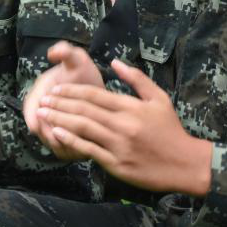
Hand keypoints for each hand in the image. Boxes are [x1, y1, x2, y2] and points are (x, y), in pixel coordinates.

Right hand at [23, 41, 104, 158]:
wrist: (92, 87)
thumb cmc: (80, 72)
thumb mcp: (75, 59)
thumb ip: (66, 53)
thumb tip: (54, 52)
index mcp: (38, 95)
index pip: (30, 112)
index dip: (34, 119)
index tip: (40, 124)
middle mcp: (42, 115)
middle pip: (42, 132)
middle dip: (52, 136)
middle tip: (64, 139)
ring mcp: (53, 128)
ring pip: (54, 144)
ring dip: (65, 146)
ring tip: (79, 146)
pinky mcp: (65, 139)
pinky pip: (66, 151)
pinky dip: (74, 151)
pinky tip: (87, 149)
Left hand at [36, 58, 212, 194]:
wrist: (185, 164)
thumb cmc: (171, 130)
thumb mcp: (159, 98)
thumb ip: (136, 79)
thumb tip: (115, 62)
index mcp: (131, 107)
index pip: (94, 94)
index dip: (71, 90)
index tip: (55, 88)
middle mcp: (122, 124)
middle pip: (84, 110)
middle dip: (59, 103)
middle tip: (42, 99)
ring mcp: (118, 145)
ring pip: (82, 128)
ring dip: (59, 119)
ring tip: (42, 114)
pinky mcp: (116, 164)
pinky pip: (88, 149)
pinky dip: (70, 140)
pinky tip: (56, 133)